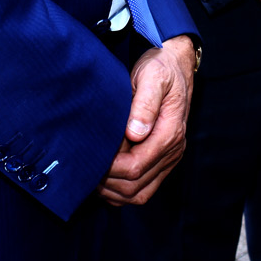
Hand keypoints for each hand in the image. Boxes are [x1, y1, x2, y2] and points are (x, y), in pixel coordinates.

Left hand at [95, 36, 196, 206]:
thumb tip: (135, 132)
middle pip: (136, 187)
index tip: (90, 156)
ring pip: (139, 194)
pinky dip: (122, 191)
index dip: (110, 169)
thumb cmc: (161, 69)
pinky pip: (143, 189)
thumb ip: (145, 103)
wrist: (175, 66)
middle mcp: (173, 151)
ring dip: (113, 191)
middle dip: (107, 182)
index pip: (136, 167)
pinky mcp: (162, 161)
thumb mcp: (152, 76)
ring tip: (92, 174)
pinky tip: (106, 178)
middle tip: (85, 167)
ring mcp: (169, 158)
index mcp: (170, 133)